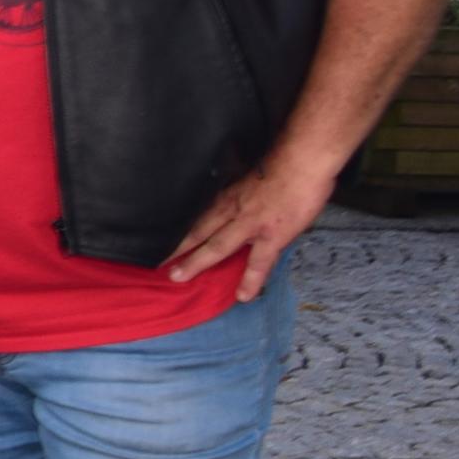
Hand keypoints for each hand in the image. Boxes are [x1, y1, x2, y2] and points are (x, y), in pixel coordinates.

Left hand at [161, 146, 338, 300]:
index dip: (179, 229)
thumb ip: (238, 184)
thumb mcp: (250, 172)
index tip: (160, 238)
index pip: (197, 215)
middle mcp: (232, 210)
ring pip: (217, 247)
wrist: (303, 162)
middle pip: (197, 231)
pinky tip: (243, 296)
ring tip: (176, 279)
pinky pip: (259, 263)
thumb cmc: (282, 163)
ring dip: (196, 263)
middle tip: (154, 262)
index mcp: (228, 196)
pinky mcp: (272, 236)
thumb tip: (231, 184)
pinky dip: (250, 280)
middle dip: (176, 248)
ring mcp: (250, 225)